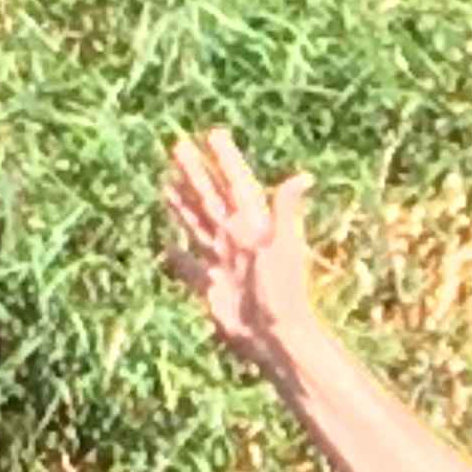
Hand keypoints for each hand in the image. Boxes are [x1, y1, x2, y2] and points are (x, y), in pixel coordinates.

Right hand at [161, 128, 316, 363]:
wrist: (274, 337)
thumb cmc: (283, 292)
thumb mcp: (283, 246)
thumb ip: (286, 210)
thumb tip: (304, 176)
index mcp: (252, 225)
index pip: (234, 184)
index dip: (225, 160)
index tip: (213, 133)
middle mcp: (235, 239)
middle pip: (209, 198)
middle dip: (196, 173)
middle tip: (178, 145)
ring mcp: (221, 262)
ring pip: (196, 224)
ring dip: (183, 202)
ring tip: (168, 181)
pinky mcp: (210, 287)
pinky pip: (188, 266)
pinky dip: (177, 255)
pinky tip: (167, 243)